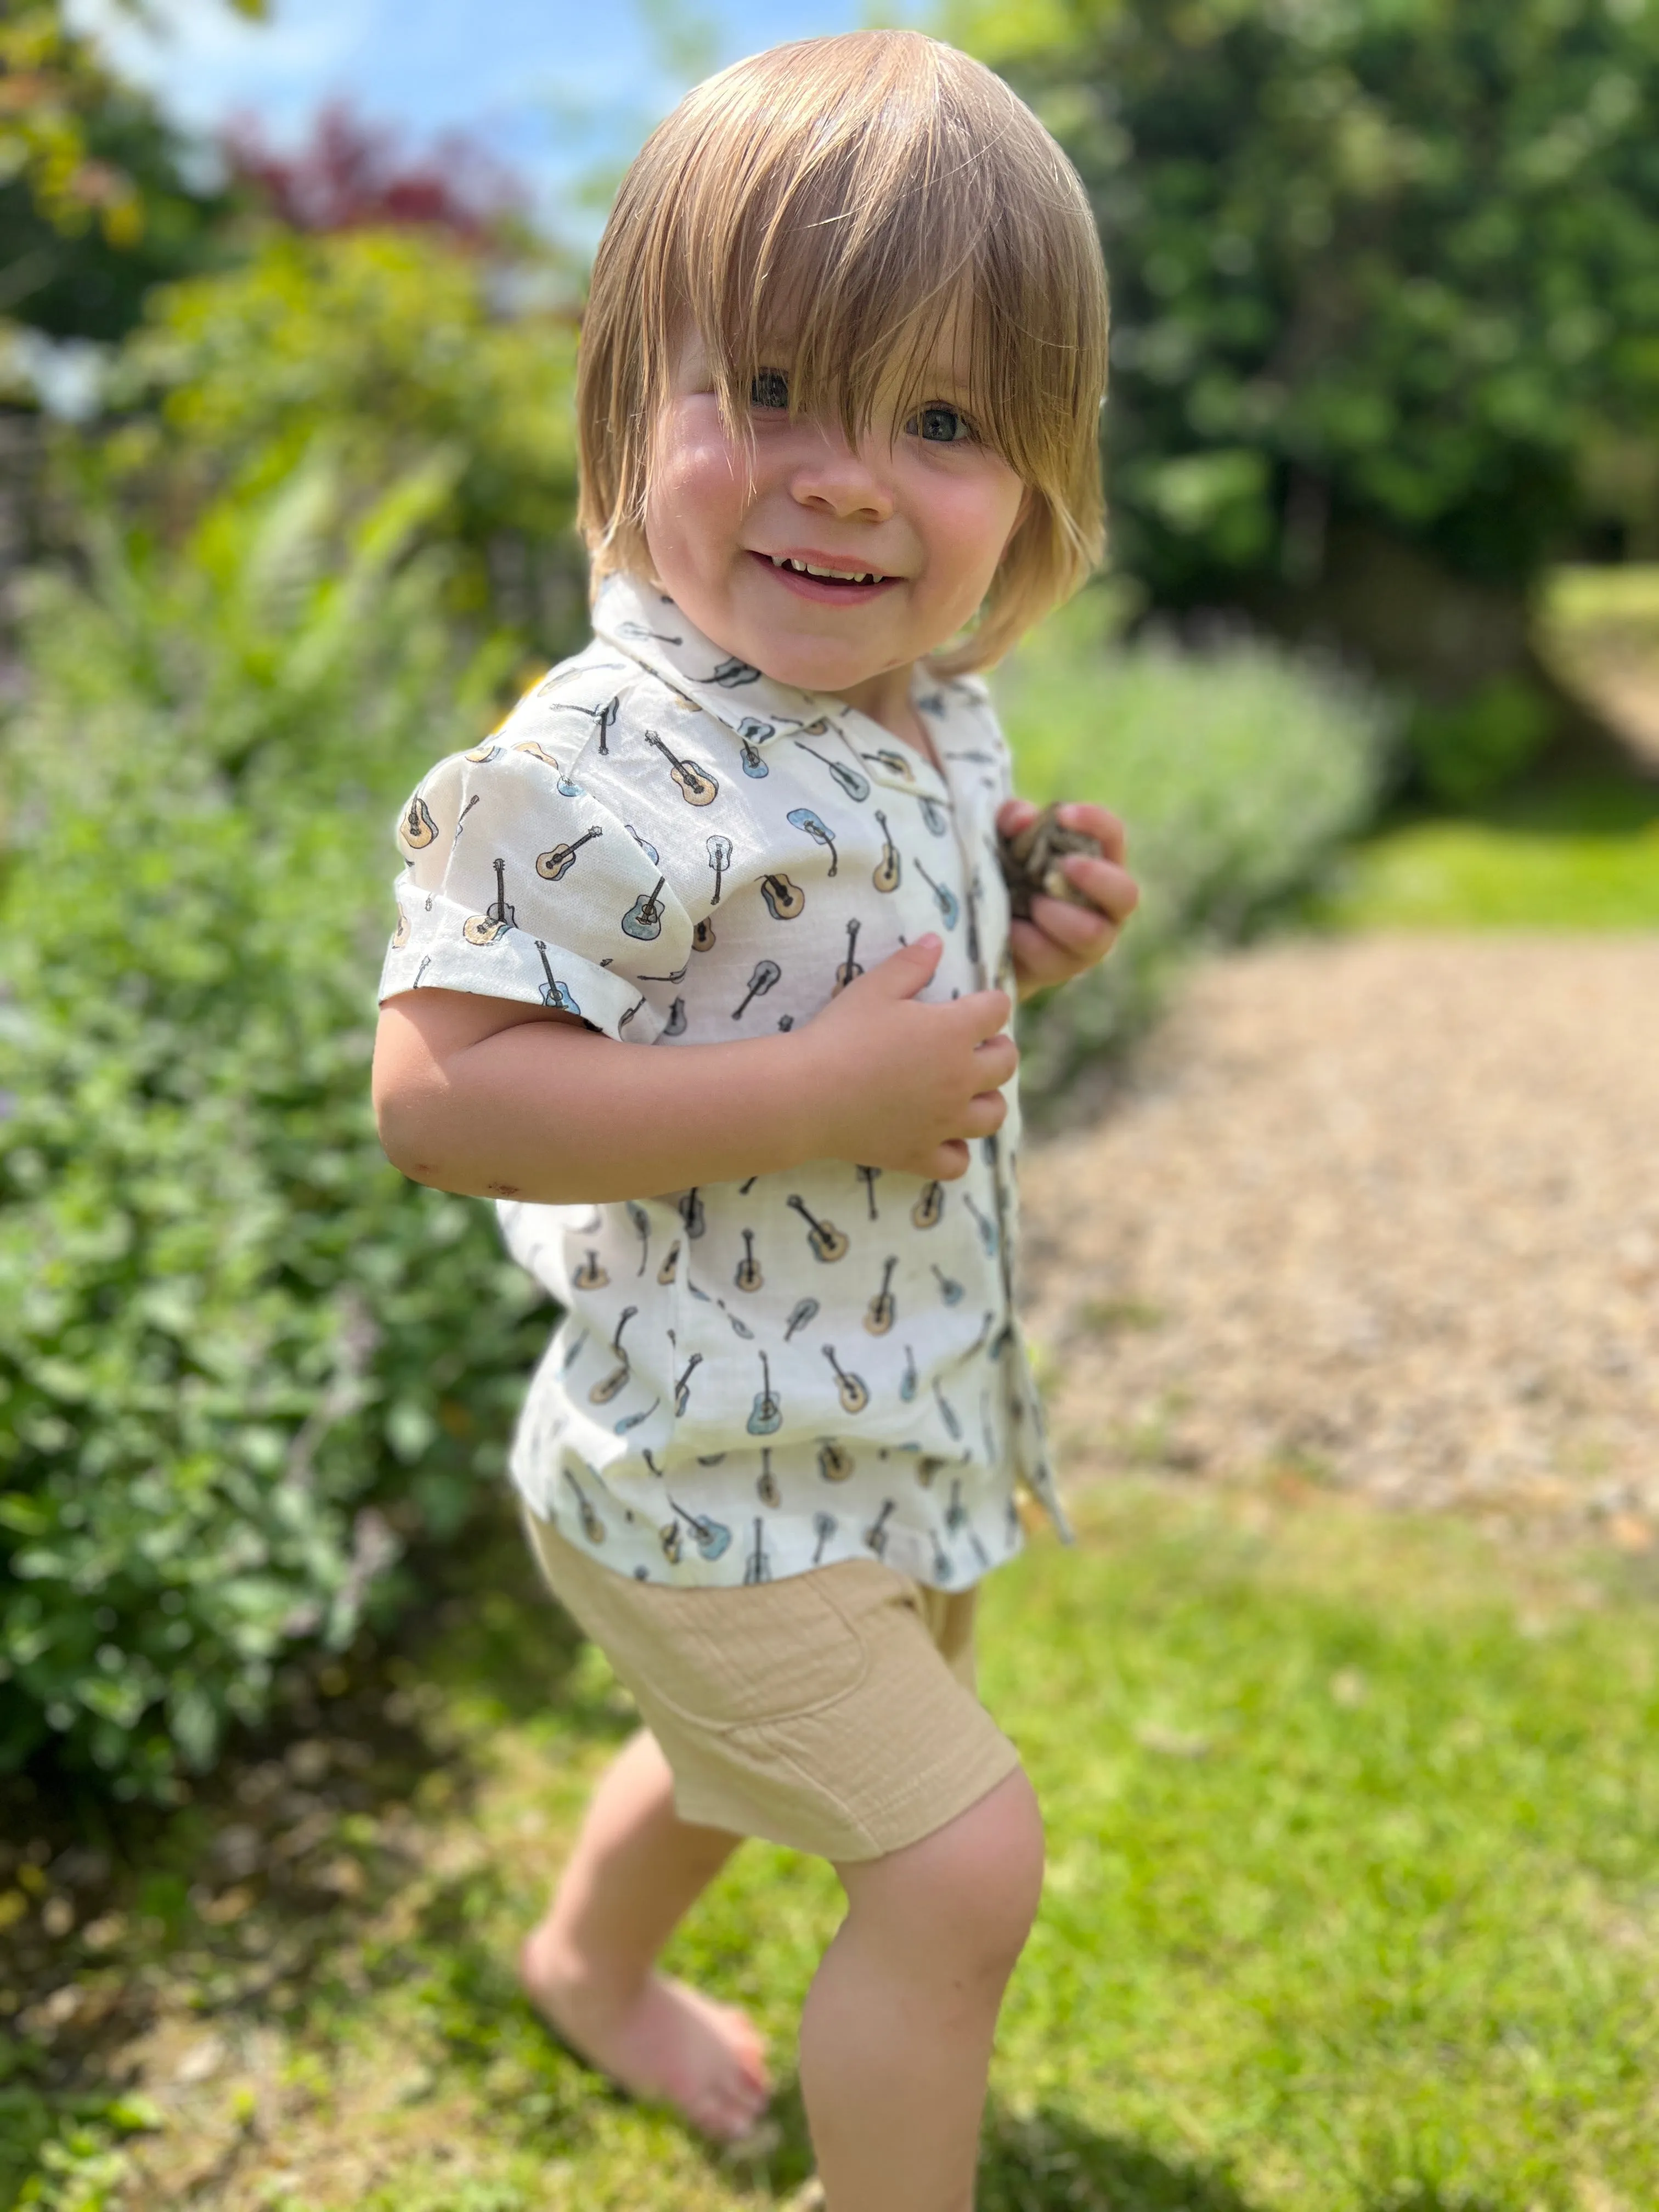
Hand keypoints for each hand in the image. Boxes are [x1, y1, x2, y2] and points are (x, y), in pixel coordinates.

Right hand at [800, 935, 1015, 1180]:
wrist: (806, 1093)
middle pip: (1007, 1063)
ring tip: (968, 1093)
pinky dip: (956, 1151)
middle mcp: (960, 1078)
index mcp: (954, 1031)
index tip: (979, 1003)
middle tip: (977, 1046)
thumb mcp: (873, 987)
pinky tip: (942, 1137)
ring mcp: (944, 1122)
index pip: (997, 1010)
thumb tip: (937, 940)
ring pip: (993, 1115)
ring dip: (987, 1100)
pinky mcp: (920, 1154)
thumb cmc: (839, 1033)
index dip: (990, 1003)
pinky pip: (958, 1162)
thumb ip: (911, 964)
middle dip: (998, 1049)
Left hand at [998, 798, 1139, 997]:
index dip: (1096, 823)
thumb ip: (1011, 821)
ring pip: (1091, 933)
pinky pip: (1052, 958)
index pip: (1113, 836)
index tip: (1063, 815)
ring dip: (1057, 916)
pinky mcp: (1063, 969)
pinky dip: (1026, 940)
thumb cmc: (1006, 876)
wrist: (984, 935)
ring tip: (1031, 904)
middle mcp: (1105, 905)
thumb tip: (1024, 818)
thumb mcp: (1001, 841)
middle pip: (1126, 894)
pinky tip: (1009, 930)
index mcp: (1097, 863)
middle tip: (1062, 867)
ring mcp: (1090, 942)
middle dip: (1094, 878)